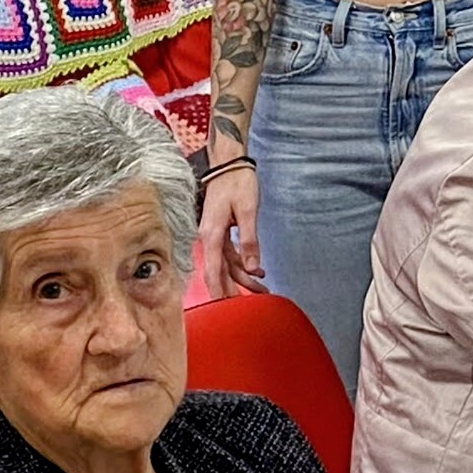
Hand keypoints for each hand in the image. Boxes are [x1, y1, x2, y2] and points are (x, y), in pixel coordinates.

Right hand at [197, 160, 263, 295]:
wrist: (229, 162)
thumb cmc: (237, 182)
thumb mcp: (247, 211)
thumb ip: (250, 241)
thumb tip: (253, 266)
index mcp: (212, 235)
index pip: (214, 272)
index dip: (219, 292)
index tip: (226, 310)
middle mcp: (209, 238)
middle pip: (221, 272)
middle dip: (236, 289)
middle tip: (252, 305)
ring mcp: (214, 235)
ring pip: (227, 264)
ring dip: (243, 277)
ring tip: (262, 289)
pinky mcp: (220, 230)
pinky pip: (230, 254)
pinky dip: (243, 263)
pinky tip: (257, 270)